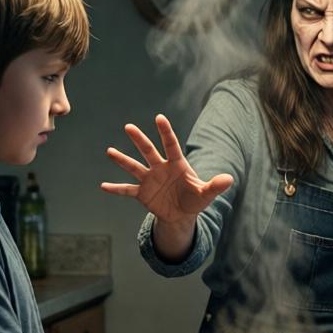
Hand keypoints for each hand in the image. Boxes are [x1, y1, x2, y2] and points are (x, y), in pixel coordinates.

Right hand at [100, 114, 232, 224]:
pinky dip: (116, 188)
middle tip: (129, 127)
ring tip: (109, 151)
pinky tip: (103, 186)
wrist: (182, 214)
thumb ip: (215, 186)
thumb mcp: (206, 194)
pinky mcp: (142, 193)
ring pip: (134, 167)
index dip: (166, 132)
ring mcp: (150, 180)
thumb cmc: (195, 199)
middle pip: (149, 151)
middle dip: (139, 140)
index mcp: (177, 164)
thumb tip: (229, 179)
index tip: (159, 118)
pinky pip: (127, 190)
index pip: (171, 145)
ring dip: (122, 160)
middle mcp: (161, 168)